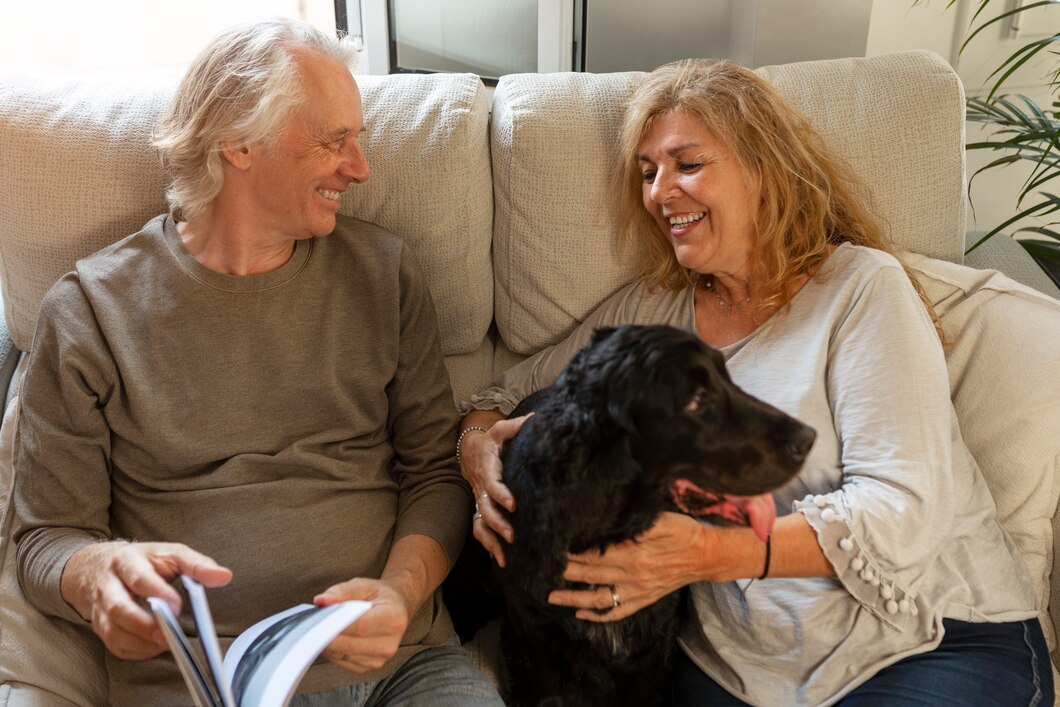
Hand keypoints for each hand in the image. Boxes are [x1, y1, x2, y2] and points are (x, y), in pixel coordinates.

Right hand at [61, 541, 231, 659]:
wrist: (100, 566)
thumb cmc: (144, 561)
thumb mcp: (171, 553)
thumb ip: (197, 565)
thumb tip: (224, 576)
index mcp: (126, 561)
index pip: (139, 578)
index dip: (158, 593)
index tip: (178, 607)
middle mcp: (108, 584)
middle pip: (119, 608)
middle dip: (145, 625)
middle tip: (170, 635)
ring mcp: (100, 607)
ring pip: (113, 630)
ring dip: (141, 641)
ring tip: (166, 643)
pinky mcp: (99, 626)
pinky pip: (114, 644)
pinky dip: (136, 650)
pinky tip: (154, 646)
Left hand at [314, 578, 410, 672]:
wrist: (397, 608)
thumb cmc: (379, 595)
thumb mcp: (364, 584)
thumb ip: (342, 591)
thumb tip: (320, 601)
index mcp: (394, 619)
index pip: (359, 626)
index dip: (334, 624)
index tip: (316, 619)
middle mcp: (390, 643)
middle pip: (349, 645)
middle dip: (326, 635)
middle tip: (310, 624)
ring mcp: (380, 659)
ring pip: (342, 655)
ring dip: (327, 643)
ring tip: (321, 628)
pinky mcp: (370, 667)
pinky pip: (343, 661)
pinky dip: (332, 650)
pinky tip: (331, 637)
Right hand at [461, 414, 531, 566]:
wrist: (469, 451)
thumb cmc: (490, 441)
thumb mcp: (499, 430)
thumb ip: (515, 426)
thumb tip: (535, 419)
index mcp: (487, 469)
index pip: (492, 483)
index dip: (501, 494)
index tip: (514, 504)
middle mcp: (481, 488)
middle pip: (484, 509)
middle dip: (498, 524)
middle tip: (513, 536)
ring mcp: (479, 501)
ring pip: (479, 523)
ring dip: (491, 540)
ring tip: (505, 556)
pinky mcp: (480, 509)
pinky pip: (479, 530)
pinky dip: (487, 546)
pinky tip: (500, 560)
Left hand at [547, 512, 708, 621]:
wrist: (707, 555)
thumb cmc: (683, 531)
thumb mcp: (659, 519)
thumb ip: (631, 522)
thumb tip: (605, 519)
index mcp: (633, 552)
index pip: (592, 553)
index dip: (569, 551)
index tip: (549, 545)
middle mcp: (632, 574)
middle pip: (589, 575)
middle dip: (563, 571)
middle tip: (538, 568)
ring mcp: (637, 591)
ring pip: (598, 599)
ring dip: (572, 598)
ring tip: (550, 595)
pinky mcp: (643, 599)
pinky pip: (617, 612)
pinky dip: (597, 615)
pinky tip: (580, 613)